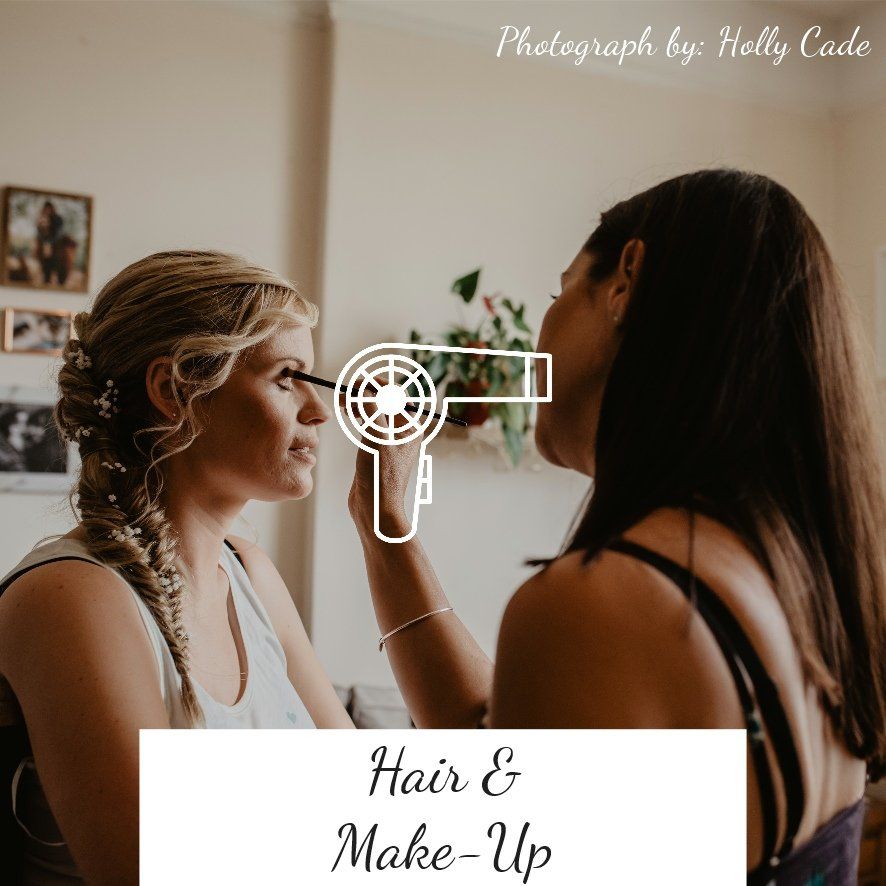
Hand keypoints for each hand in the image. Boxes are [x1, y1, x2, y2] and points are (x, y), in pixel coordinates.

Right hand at [342, 393, 424, 537]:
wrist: (375, 509)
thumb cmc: (381, 475)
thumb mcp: (376, 435)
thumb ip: (372, 407)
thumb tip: (364, 385)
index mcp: (411, 428)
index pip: (395, 395)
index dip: (376, 385)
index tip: (357, 381)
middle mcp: (403, 433)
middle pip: (384, 402)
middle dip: (365, 394)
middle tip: (346, 391)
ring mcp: (390, 442)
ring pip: (375, 413)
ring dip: (360, 404)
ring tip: (343, 401)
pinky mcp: (376, 451)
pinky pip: (369, 425)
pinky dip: (358, 416)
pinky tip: (347, 413)